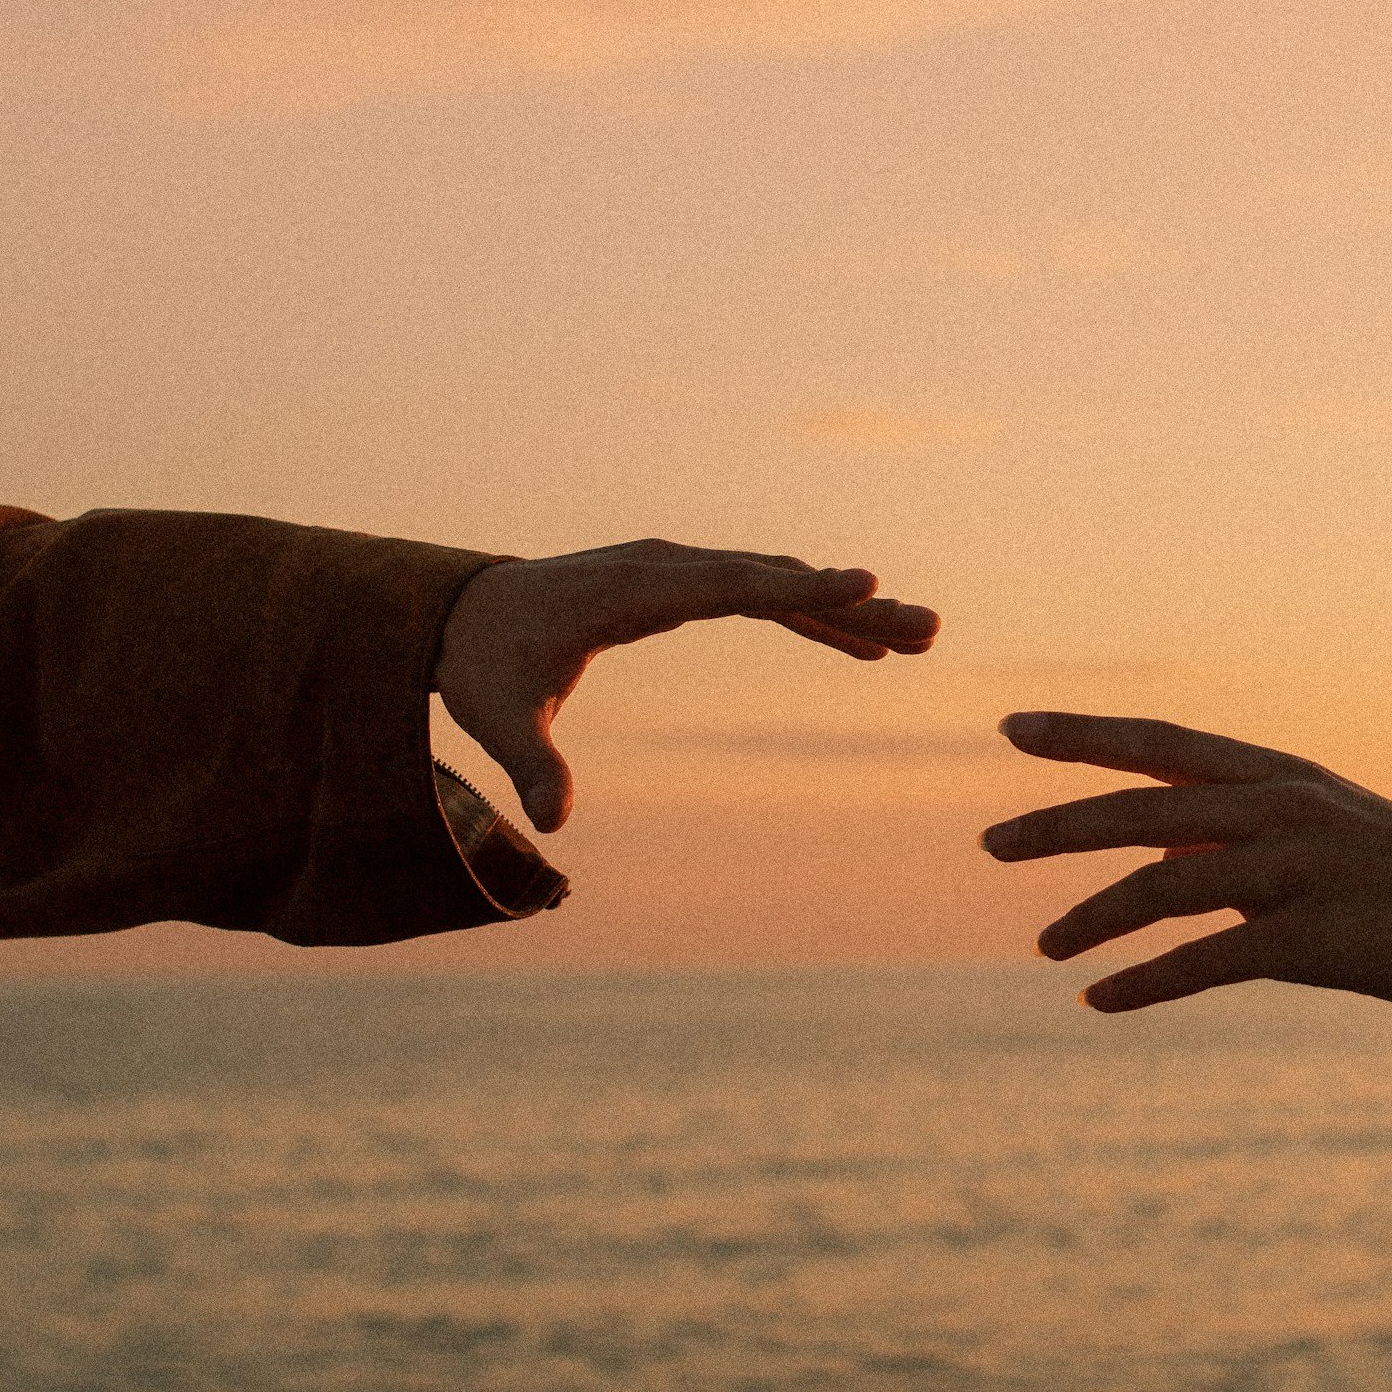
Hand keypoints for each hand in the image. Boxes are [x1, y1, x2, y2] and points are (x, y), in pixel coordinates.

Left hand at [435, 539, 938, 831]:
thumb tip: (550, 825)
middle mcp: (667, 567)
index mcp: (634, 589)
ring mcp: (679, 571)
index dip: (803, 588)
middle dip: (854, 605)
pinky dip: (811, 614)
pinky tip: (859, 647)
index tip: (869, 584)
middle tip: (929, 629)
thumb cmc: (483, 664)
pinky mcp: (684, 585)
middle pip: (776, 581)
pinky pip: (760, 596)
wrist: (461, 614)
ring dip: (846, 610)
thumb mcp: (500, 717)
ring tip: (920, 639)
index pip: (733, 585)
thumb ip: (532, 766)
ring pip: (777, 585)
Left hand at [983, 712, 1391, 1012]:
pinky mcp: (1311, 939)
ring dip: (1092, 919)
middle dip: (1057, 826)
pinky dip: (1143, 983)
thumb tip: (1152, 850)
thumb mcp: (1321, 833)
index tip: (1012, 727)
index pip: (1160, 745)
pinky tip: (1099, 1001)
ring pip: (1161, 886)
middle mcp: (1280, 809)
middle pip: (1140, 810)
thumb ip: (1234, 836)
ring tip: (1044, 946)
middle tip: (989, 845)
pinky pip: (1203, 962)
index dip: (1083, 736)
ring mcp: (1296, 871)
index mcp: (1281, 775)